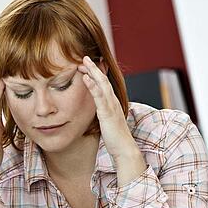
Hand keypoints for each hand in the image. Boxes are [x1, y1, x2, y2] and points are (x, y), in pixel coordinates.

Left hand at [78, 56, 145, 186]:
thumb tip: (96, 113)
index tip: (85, 66)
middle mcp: (113, 102)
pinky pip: (99, 97)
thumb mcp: (107, 123)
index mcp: (112, 104)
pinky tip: (86, 78)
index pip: (104, 85)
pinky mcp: (107, 114)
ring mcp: (111, 107)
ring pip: (102, 85)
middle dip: (93, 68)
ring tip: (83, 62)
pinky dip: (93, 86)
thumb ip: (102, 115)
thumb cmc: (115, 139)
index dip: (95, 74)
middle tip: (83, 57)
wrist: (124, 150)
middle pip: (103, 80)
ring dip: (92, 72)